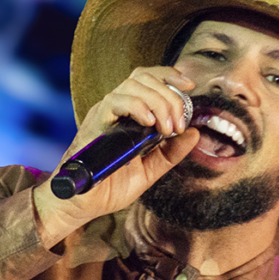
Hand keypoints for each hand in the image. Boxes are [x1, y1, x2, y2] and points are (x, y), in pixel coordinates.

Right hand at [33, 67, 198, 247]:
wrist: (83, 203)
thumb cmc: (110, 186)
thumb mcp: (150, 170)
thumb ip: (172, 152)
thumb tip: (195, 133)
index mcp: (128, 114)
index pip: (148, 79)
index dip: (169, 76)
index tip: (189, 84)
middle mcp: (115, 108)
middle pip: (144, 78)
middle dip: (169, 96)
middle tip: (178, 124)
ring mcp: (104, 113)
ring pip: (132, 85)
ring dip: (157, 101)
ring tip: (166, 128)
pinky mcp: (94, 123)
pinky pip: (115, 101)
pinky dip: (136, 106)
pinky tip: (149, 123)